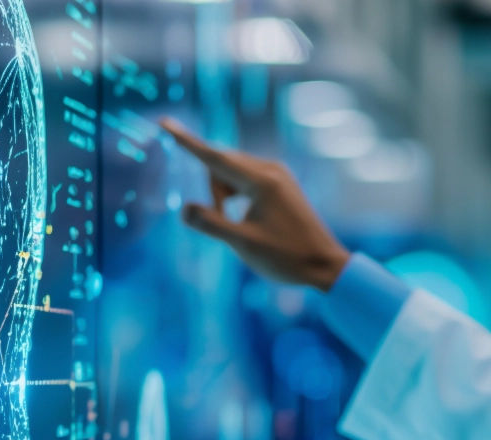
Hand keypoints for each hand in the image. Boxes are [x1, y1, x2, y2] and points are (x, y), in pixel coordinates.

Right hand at [162, 118, 351, 291]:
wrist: (325, 266)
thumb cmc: (286, 257)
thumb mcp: (243, 244)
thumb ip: (210, 224)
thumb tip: (184, 209)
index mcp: (261, 181)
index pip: (214, 156)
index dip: (186, 141)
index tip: (164, 122)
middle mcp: (271, 170)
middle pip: (222, 165)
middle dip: (212, 190)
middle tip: (222, 221)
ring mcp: (278, 175)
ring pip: (233, 173)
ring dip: (223, 195)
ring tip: (238, 226)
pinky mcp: (281, 185)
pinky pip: (247, 180)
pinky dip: (236, 196)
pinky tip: (247, 219)